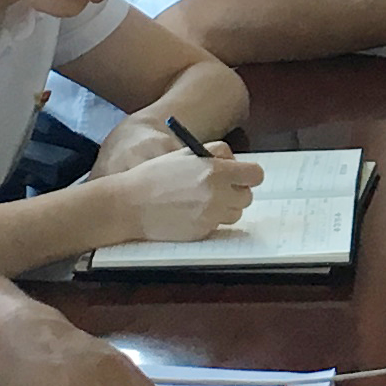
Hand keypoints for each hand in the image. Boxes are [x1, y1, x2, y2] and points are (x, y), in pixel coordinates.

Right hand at [98, 146, 265, 244]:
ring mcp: (210, 216)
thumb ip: (216, 155)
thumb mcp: (187, 153)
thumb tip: (236, 163)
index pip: (255, 175)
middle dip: (236, 192)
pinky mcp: (202, 232)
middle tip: (220, 188)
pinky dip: (210, 220)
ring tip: (203, 201)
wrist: (130, 203)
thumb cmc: (155, 175)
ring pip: (235, 214)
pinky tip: (190, 212)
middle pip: (247, 197)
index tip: (241, 176)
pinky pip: (218, 226)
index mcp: (215, 170)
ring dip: (225, 208)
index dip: (249, 175)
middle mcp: (217, 194)